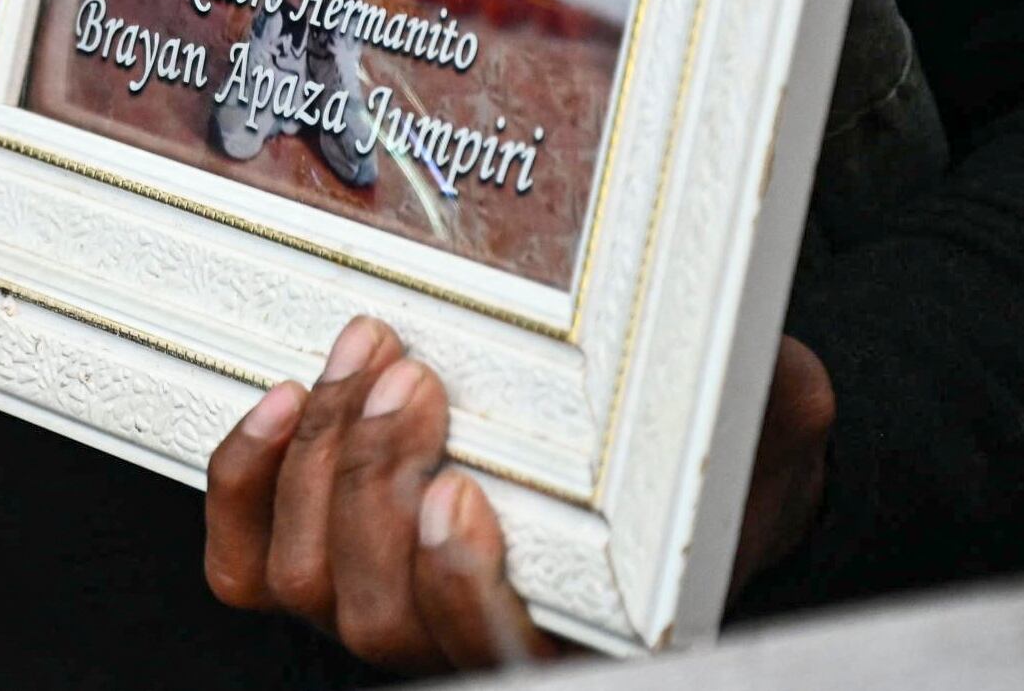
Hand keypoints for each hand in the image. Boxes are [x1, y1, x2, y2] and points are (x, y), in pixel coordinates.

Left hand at [207, 321, 833, 674]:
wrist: (637, 452)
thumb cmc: (693, 451)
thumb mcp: (761, 421)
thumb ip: (768, 412)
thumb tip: (780, 387)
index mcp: (569, 637)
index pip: (495, 658)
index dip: (460, 589)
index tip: (467, 499)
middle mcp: (457, 643)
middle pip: (377, 614)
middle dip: (378, 486)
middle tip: (412, 382)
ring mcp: (375, 610)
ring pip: (304, 583)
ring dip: (321, 463)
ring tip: (367, 365)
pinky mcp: (311, 566)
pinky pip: (243, 563)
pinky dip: (246, 481)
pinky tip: (282, 402)